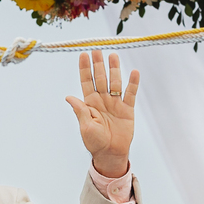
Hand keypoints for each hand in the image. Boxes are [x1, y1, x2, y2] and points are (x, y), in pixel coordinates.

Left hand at [66, 51, 138, 177]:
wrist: (110, 153)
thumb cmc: (95, 142)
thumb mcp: (85, 126)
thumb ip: (80, 111)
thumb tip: (69, 97)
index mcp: (90, 103)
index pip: (86, 82)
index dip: (85, 68)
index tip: (84, 55)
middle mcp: (102, 100)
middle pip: (100, 78)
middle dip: (98, 64)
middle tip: (97, 49)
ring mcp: (115, 103)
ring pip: (115, 82)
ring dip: (114, 69)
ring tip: (113, 55)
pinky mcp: (127, 109)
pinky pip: (130, 93)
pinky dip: (132, 83)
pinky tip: (133, 72)